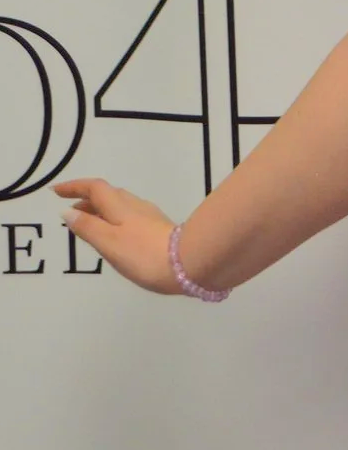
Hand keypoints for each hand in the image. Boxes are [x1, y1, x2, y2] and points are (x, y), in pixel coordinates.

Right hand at [54, 177, 181, 294]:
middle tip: (68, 209)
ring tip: (86, 221)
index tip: (56, 191)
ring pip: (120, 205)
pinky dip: (113, 218)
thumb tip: (67, 211)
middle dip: (87, 198)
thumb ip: (88, 227)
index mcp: (121, 207)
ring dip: (100, 208)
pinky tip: (113, 233)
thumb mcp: (109, 241)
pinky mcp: (158, 229)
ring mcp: (150, 217)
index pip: (96, 188)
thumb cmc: (143, 253)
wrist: (189, 262)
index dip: (75, 187)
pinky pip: (129, 216)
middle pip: (109, 194)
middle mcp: (136, 206)